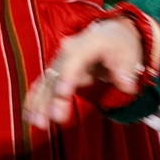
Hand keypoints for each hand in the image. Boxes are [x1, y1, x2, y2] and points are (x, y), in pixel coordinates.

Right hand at [23, 17, 146, 127]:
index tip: (62, 93)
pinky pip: (42, 87)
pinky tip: (30, 117)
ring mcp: (59, 62)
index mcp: (88, 44)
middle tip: (55, 117)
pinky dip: (35, 101)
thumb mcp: (130, 55)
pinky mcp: (55, 74)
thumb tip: (126, 86)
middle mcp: (68, 51)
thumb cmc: (120, 47)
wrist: (109, 35)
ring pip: (46, 82)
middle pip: (57, 74)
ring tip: (38, 123)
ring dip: (40, 102)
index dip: (67, 76)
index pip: (75, 60)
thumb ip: (126, 71)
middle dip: (53, 96)